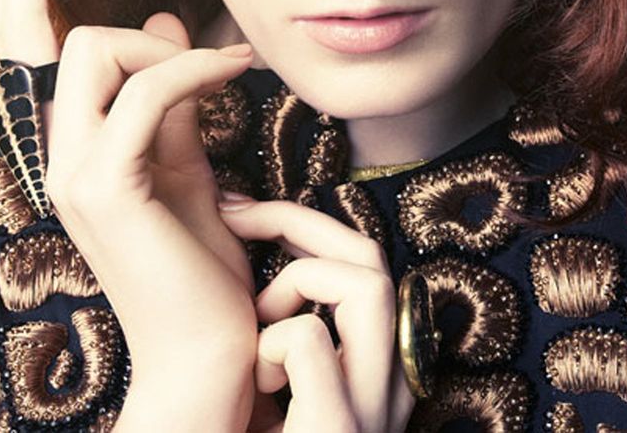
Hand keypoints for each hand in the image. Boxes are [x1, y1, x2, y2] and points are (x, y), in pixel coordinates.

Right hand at [0, 0, 258, 429]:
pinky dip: (197, 71)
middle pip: (24, 28)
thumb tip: (161, 22)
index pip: (27, 40)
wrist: (208, 344)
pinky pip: (147, 91)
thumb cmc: (201, 259)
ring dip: (165, 45)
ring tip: (227, 67)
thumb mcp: (186, 162)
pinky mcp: (105, 185)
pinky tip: (238, 70)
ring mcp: (71, 168)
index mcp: (72, 140)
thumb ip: (170, 96)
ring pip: (92, 49)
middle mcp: (54, 149)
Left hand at [219, 198, 415, 432]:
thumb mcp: (280, 395)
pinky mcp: (338, 430)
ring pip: (367, 285)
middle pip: (371, 256)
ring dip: (296, 281)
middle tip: (233, 214)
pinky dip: (271, 345)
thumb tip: (251, 272)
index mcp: (382, 370)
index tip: (244, 214)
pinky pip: (309, 339)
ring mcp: (373, 410)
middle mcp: (393, 385)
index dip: (307, 224)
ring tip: (257, 323)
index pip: (365, 264)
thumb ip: (285, 346)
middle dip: (297, 218)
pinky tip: (256, 383)